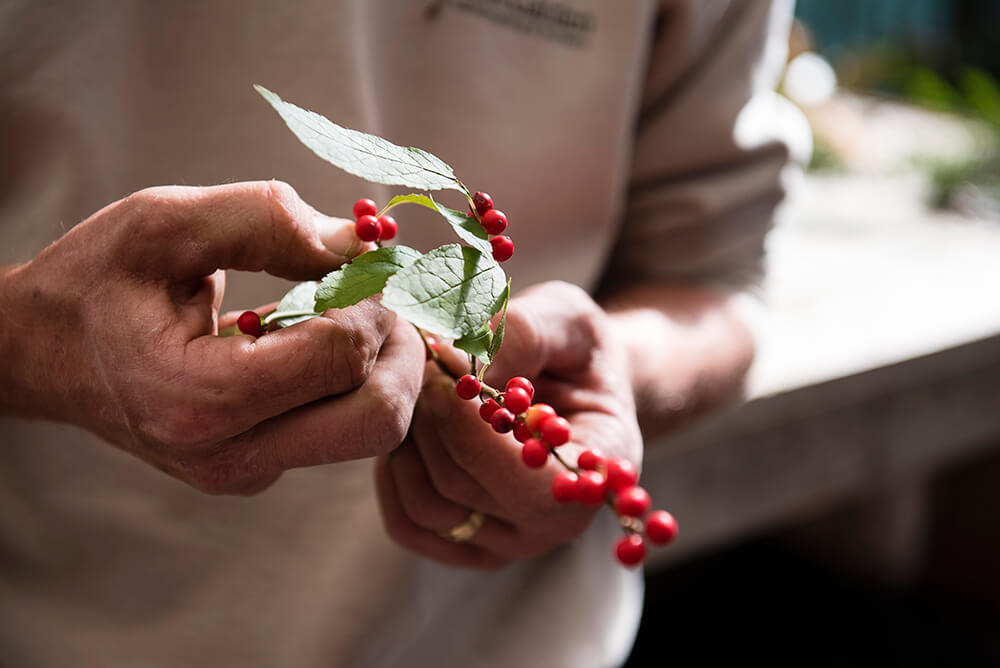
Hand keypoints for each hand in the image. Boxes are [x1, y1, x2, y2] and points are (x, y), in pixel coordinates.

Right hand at [0, 181, 424, 493]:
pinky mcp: (261, 467)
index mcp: (196, 400)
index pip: (338, 356)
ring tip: (355, 304)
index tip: (356, 254)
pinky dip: (359, 378)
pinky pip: (343, 428)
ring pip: (374, 430)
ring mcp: (247, 471)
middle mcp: (228, 456)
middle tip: (381, 289)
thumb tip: (364, 239)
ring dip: (388, 361)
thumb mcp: (163, 223)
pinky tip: (325, 332)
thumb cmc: (96, 282)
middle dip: (400, 345)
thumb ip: (265, 220)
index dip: (367, 295)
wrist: (43, 353)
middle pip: (379, 420)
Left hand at [375, 281, 641, 568]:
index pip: (526, 482)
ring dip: (408, 441)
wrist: (573, 380)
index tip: (442, 367)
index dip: (469, 427)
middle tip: (424, 364)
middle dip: (430, 418)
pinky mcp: (467, 546)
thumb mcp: (563, 319)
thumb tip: (455, 359)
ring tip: (423, 390)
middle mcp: (555, 525)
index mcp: (594, 472)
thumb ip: (520, 335)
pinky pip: (406, 523)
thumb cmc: (572, 347)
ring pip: (425, 507)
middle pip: (460, 489)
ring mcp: (509, 543)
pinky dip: (394, 473)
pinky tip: (411, 428)